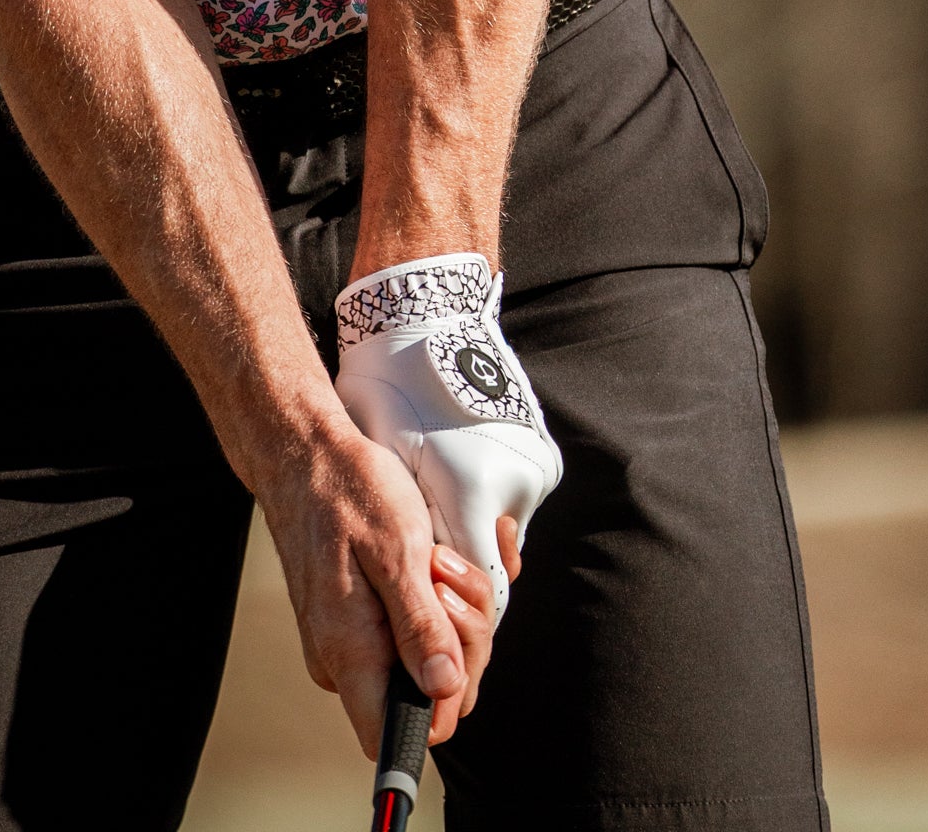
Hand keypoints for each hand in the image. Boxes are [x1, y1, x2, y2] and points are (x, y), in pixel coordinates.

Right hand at [255, 409, 499, 755]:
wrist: (305, 453)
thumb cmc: (346, 489)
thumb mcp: (397, 549)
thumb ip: (420, 626)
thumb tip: (444, 689)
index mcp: (349, 651)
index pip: (392, 736)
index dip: (440, 708)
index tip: (458, 651)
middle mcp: (343, 660)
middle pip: (424, 697)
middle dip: (460, 643)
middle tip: (448, 579)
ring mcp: (349, 642)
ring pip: (424, 662)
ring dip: (451, 615)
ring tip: (438, 559)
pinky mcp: (358, 622)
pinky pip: (411, 634)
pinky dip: (433, 602)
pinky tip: (434, 562)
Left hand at [333, 251, 561, 613]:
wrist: (427, 318)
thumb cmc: (389, 390)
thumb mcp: (385, 466)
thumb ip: (412, 537)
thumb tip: (418, 596)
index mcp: (473, 493)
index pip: (484, 590)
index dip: (460, 610)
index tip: (435, 609)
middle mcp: (515, 485)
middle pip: (497, 563)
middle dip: (464, 571)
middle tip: (428, 553)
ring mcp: (534, 468)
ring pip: (507, 532)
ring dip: (477, 531)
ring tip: (438, 498)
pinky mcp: (542, 454)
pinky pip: (517, 500)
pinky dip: (492, 501)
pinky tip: (460, 475)